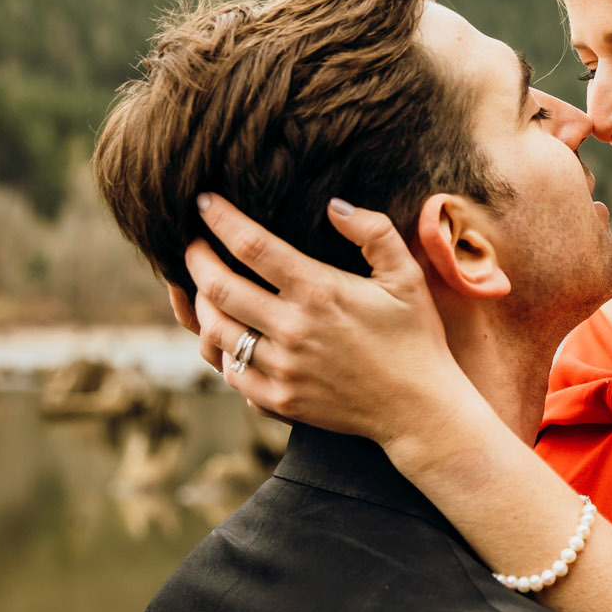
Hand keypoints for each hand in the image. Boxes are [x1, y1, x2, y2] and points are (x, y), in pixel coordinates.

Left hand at [184, 194, 480, 447]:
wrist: (419, 409)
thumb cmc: (415, 336)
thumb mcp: (406, 276)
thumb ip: (373, 232)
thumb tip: (333, 205)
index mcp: (320, 291)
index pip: (251, 245)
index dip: (220, 219)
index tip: (203, 202)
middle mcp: (293, 329)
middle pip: (218, 286)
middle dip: (196, 258)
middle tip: (192, 244)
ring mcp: (283, 368)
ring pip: (215, 330)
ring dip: (201, 304)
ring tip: (204, 287)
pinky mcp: (279, 400)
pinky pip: (230, 372)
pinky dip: (220, 350)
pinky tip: (227, 336)